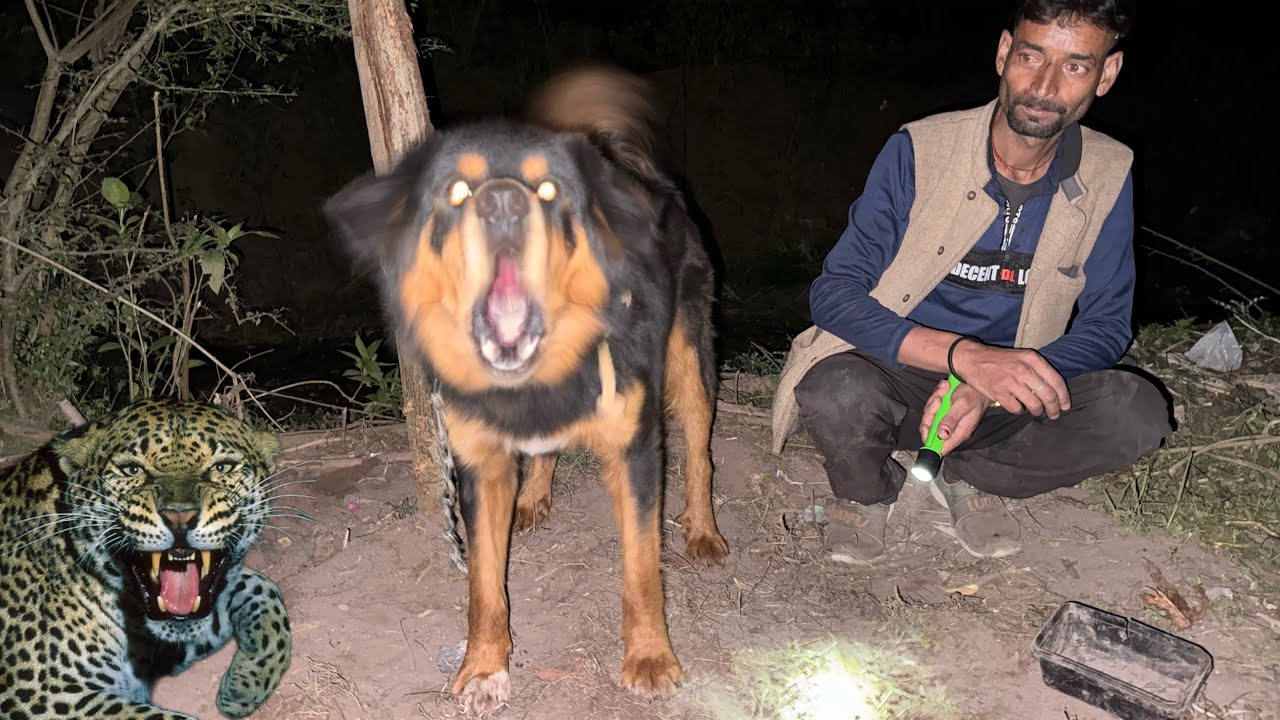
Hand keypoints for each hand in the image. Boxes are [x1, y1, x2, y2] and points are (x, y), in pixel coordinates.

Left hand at [919, 380, 990, 454]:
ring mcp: (947, 420)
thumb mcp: (962, 405)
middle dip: (930, 412)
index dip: (930, 440)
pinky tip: (944, 389)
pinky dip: (936, 396)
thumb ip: (951, 420)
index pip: (941, 447)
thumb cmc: (975, 394)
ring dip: (934, 401)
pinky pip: (932, 407)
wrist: (979, 383)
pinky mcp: (944, 412)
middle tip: (938, 399)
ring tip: (944, 390)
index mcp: (959, 433)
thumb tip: (942, 435)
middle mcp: (952, 429)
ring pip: (929, 416)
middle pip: (930, 429)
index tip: (926, 427)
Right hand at [952, 339, 1069, 417]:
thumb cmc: (999, 360)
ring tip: (1036, 411)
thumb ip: (1038, 370)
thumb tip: (1056, 391)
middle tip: (1054, 414)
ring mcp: (1010, 382)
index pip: (1056, 381)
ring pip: (1034, 405)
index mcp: (1032, 359)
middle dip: (1054, 409)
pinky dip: (1019, 410)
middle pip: (1048, 396)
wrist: (972, 358)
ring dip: (1037, 411)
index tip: (1065, 406)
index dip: (1064, 397)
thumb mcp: (1021, 357)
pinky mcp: (998, 392)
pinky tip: (1017, 406)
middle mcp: (1023, 369)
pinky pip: (1017, 409)